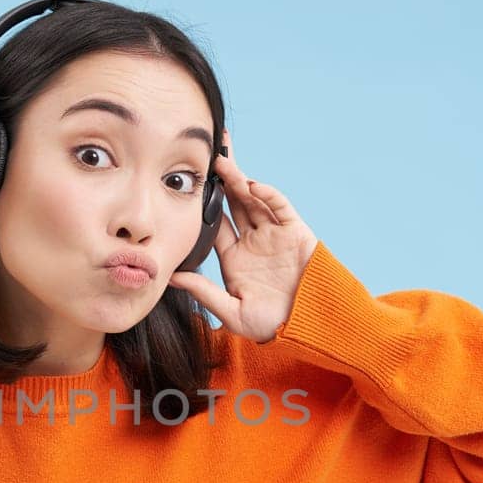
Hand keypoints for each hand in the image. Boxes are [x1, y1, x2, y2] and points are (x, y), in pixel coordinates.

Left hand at [167, 130, 320, 342]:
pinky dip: (268, 194)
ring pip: (254, 200)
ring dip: (239, 180)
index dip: (203, 205)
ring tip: (223, 161)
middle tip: (206, 155)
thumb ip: (204, 292)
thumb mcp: (232, 312)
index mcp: (235, 258)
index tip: (188, 186)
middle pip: (234, 203)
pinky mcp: (296, 232)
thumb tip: (172, 277)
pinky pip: (280, 207)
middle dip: (222, 179)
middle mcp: (254, 241)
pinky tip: (252, 186)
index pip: (215, 224)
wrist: (310, 328)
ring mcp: (275, 234)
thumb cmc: (271, 326)